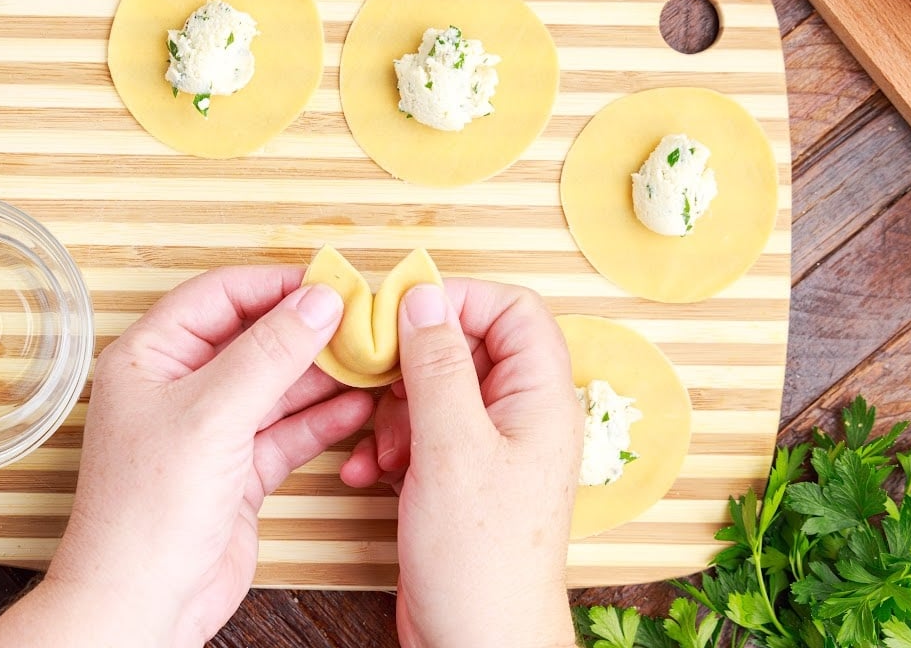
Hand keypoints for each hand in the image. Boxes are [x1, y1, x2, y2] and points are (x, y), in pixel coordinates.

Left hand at [0, 267, 372, 646]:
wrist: (142, 603)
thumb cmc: (145, 513)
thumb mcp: (213, 415)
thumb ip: (270, 353)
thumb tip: (318, 301)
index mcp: (151, 358)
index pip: (219, 296)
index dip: (276, 284)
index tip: (330, 282)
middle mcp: (179, 388)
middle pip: (254, 338)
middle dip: (308, 331)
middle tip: (362, 322)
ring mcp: (212, 430)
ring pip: (277, 385)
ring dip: (323, 375)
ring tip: (371, 361)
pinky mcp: (239, 470)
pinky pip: (287, 431)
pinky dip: (322, 420)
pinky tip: (357, 408)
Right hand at [340, 280, 581, 647]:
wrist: (478, 643)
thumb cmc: (482, 560)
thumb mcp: (452, 449)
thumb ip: (438, 366)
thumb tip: (424, 298)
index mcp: (542, 399)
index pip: (513, 311)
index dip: (460, 300)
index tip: (405, 310)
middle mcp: (523, 417)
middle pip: (470, 348)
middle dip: (415, 362)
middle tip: (376, 377)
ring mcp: (493, 449)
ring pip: (440, 391)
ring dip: (397, 409)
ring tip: (378, 445)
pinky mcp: (463, 478)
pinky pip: (426, 434)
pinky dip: (392, 445)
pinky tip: (368, 472)